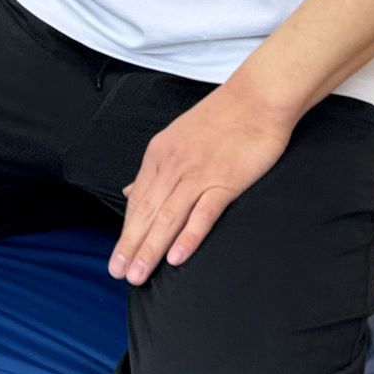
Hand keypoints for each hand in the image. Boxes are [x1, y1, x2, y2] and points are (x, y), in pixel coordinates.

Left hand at [109, 83, 294, 286]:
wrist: (256, 98)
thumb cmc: (221, 119)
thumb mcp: (176, 139)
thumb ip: (155, 169)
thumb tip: (132, 192)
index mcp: (160, 155)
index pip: (137, 201)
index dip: (126, 232)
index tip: (117, 258)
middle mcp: (173, 165)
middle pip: (146, 212)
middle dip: (130, 246)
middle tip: (118, 274)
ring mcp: (198, 174)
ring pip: (167, 217)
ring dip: (150, 248)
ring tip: (138, 275)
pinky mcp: (225, 181)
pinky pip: (202, 213)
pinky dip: (188, 236)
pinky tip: (176, 257)